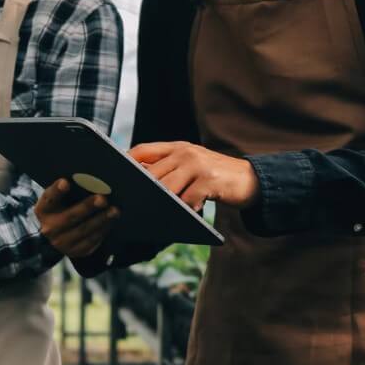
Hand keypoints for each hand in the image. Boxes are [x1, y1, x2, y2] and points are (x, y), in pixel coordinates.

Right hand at [34, 179, 119, 258]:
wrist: (57, 235)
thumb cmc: (61, 209)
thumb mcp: (57, 200)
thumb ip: (66, 191)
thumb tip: (89, 179)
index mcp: (44, 210)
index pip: (49, 199)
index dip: (57, 191)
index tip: (66, 182)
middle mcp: (50, 228)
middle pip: (70, 217)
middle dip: (88, 207)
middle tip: (103, 199)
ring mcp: (62, 243)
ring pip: (84, 230)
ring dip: (101, 220)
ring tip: (114, 210)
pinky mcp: (76, 252)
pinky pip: (92, 241)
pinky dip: (103, 230)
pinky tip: (110, 221)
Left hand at [129, 142, 259, 209]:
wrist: (251, 180)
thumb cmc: (215, 178)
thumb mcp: (191, 166)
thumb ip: (168, 169)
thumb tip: (137, 183)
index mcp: (177, 147)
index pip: (142, 150)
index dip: (125, 163)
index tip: (113, 178)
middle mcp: (185, 152)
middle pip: (151, 171)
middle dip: (139, 189)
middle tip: (128, 205)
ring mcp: (198, 165)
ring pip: (167, 187)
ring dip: (159, 203)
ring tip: (152, 214)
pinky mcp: (210, 180)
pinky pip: (188, 200)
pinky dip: (184, 210)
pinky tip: (185, 216)